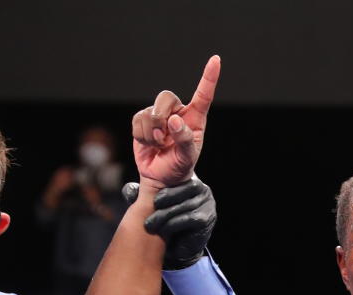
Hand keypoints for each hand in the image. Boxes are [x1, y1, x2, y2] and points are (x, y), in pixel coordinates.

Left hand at [123, 177, 216, 269]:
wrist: (174, 249)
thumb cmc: (161, 222)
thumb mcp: (147, 206)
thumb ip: (139, 195)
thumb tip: (129, 189)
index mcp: (187, 179)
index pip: (179, 174)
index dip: (165, 182)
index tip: (151, 196)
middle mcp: (201, 189)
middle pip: (186, 186)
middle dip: (166, 196)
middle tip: (151, 206)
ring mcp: (207, 203)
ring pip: (185, 204)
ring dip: (165, 214)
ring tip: (150, 224)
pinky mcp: (207, 218)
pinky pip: (190, 218)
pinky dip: (174, 223)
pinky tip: (164, 230)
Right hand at [131, 55, 219, 186]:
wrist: (161, 176)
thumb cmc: (179, 165)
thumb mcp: (187, 158)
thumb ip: (184, 140)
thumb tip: (175, 120)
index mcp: (195, 119)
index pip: (203, 95)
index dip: (209, 77)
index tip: (215, 59)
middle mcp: (178, 112)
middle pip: (165, 98)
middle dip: (161, 117)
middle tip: (164, 138)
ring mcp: (160, 114)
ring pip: (149, 112)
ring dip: (151, 134)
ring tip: (159, 145)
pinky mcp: (143, 119)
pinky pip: (137, 120)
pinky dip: (141, 136)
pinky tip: (149, 144)